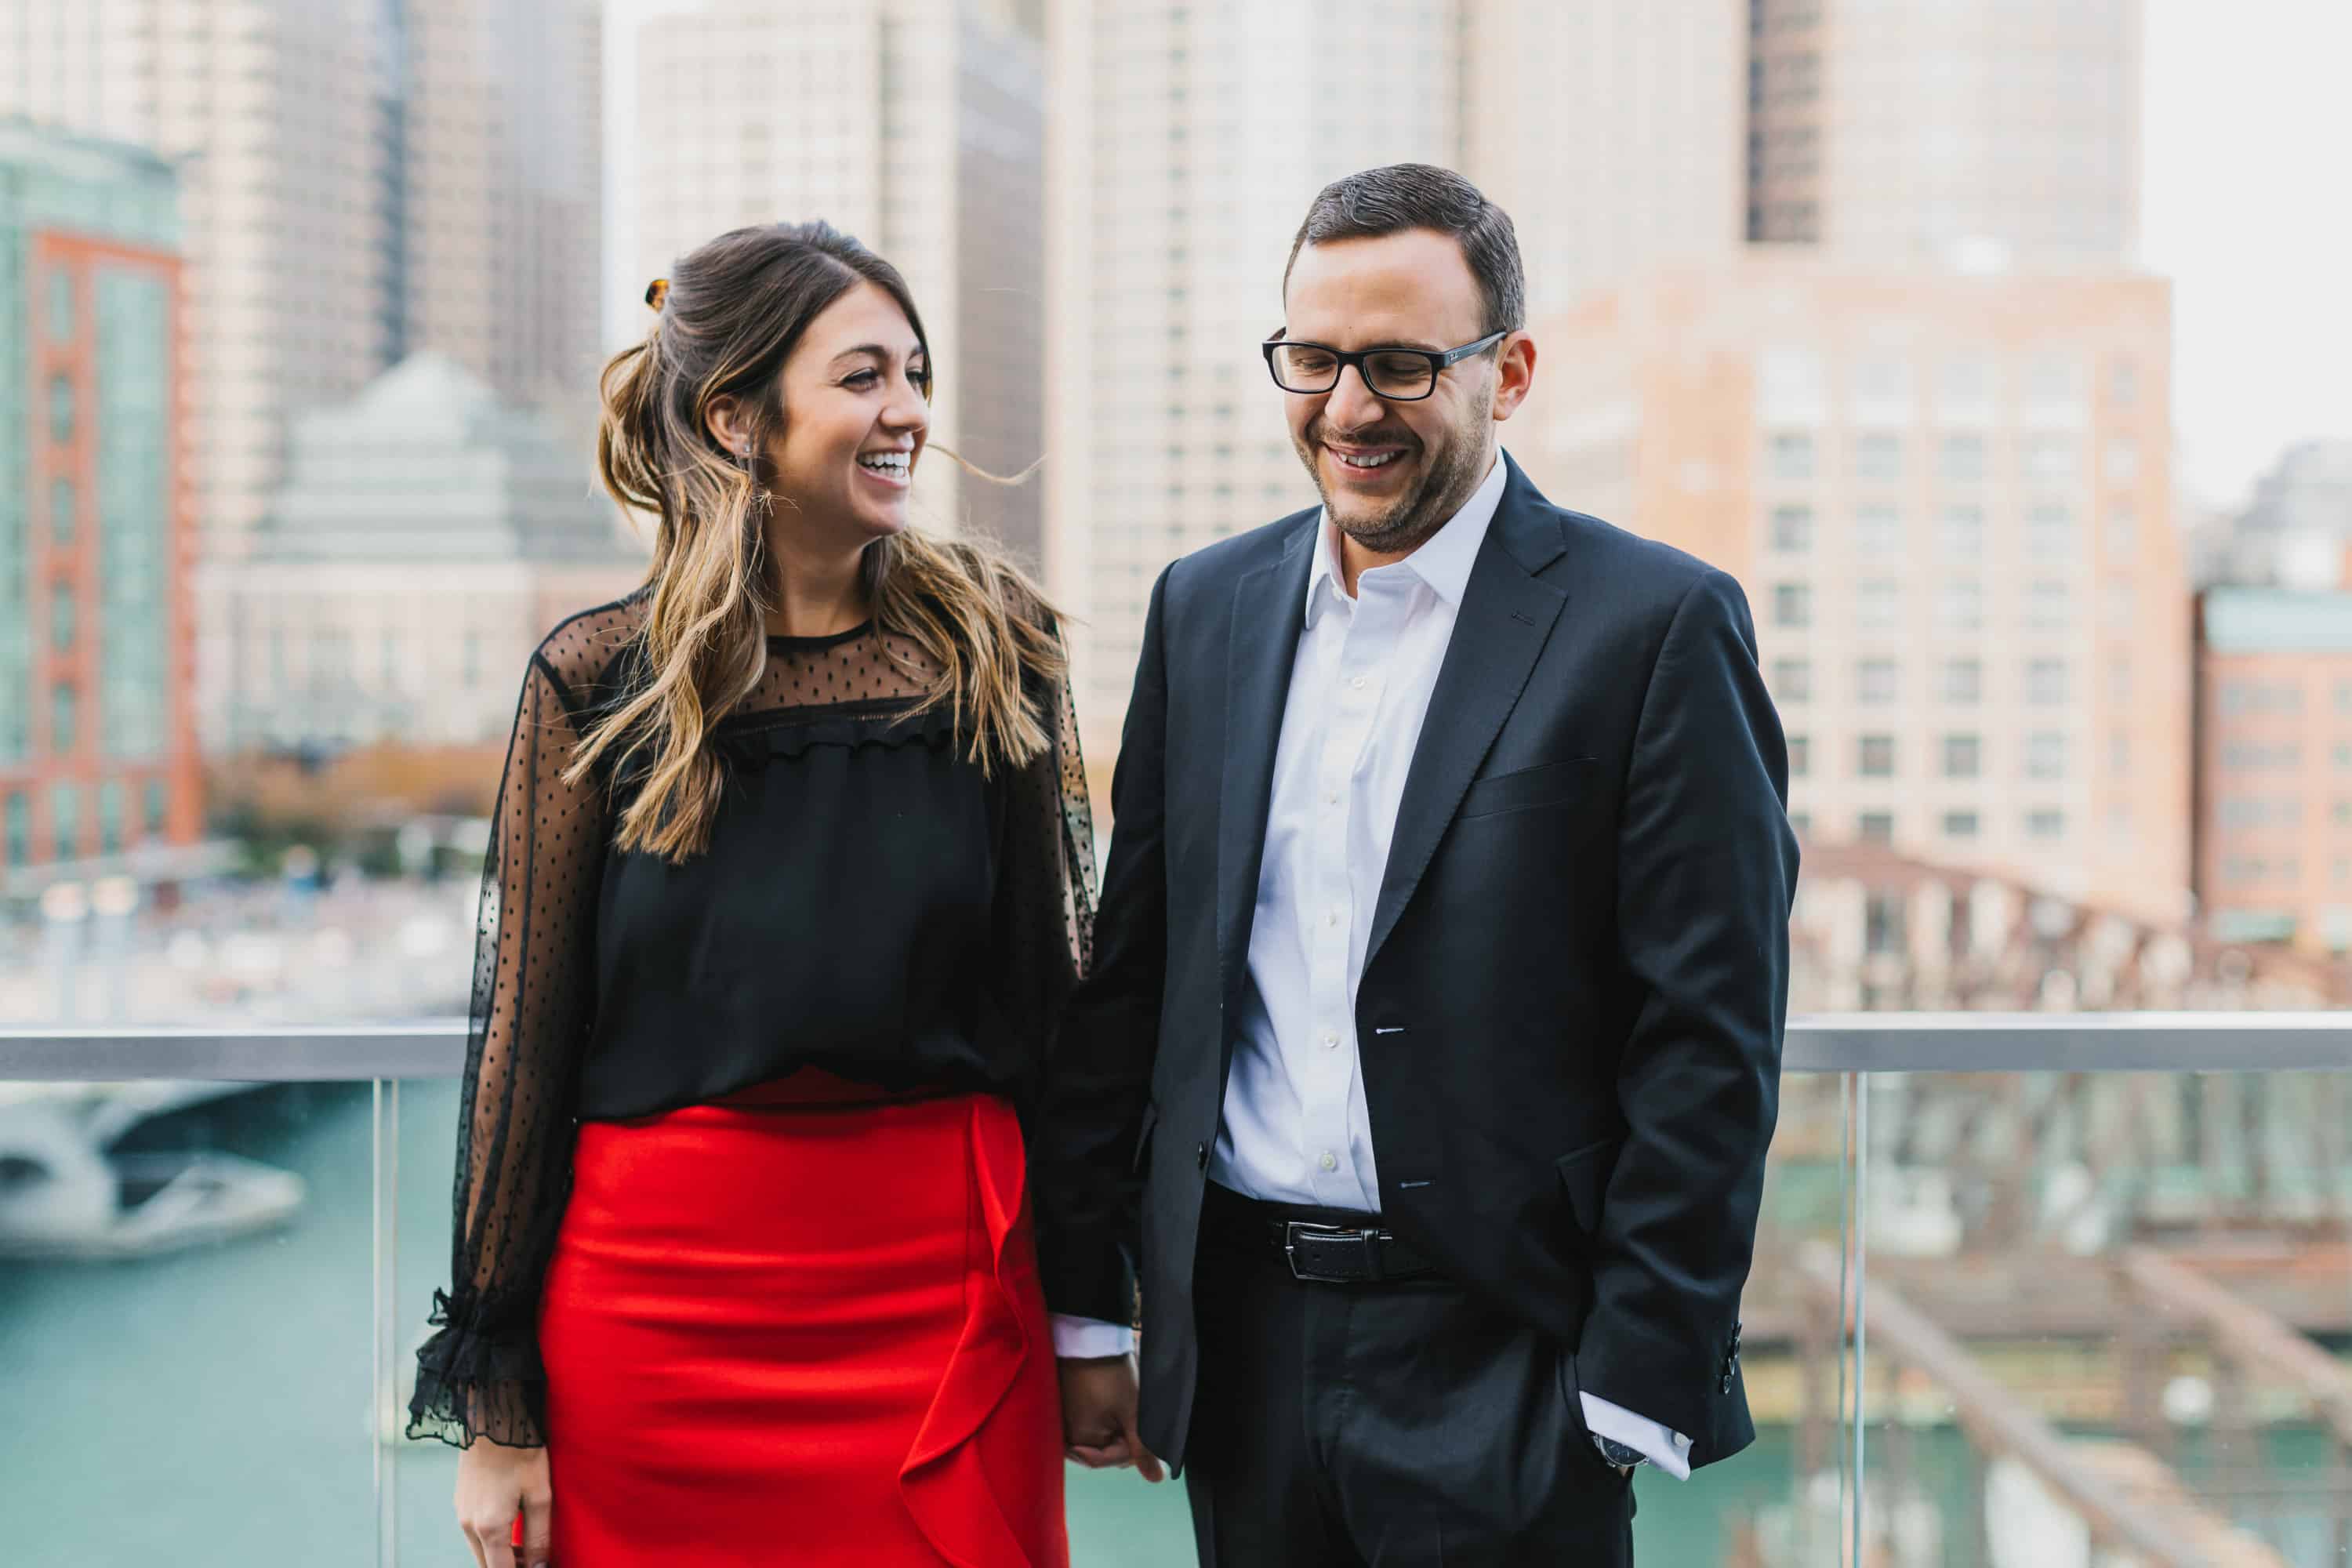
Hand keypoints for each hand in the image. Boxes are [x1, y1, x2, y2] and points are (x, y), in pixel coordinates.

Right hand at [455, 1438, 552, 1567]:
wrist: (494, 1415)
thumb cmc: (521, 1451)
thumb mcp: (540, 1495)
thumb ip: (539, 1537)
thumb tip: (540, 1566)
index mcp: (489, 1528)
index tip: (538, 1567)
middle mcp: (469, 1525)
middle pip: (487, 1565)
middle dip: (510, 1566)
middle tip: (536, 1559)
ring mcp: (461, 1512)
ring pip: (479, 1550)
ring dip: (500, 1554)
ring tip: (527, 1544)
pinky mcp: (460, 1500)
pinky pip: (474, 1533)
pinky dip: (491, 1539)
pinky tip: (512, 1524)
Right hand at [1058, 1352, 1164, 1481]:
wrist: (1088, 1338)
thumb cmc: (1110, 1376)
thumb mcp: (1132, 1413)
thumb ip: (1141, 1448)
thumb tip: (1155, 1479)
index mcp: (1078, 1440)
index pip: (1108, 1460)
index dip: (1131, 1454)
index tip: (1145, 1442)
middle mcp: (1065, 1434)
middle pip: (1099, 1450)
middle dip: (1121, 1442)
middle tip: (1137, 1426)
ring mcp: (1062, 1419)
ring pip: (1093, 1436)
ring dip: (1112, 1430)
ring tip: (1127, 1415)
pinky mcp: (1062, 1404)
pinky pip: (1083, 1422)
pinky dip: (1100, 1420)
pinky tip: (1111, 1409)